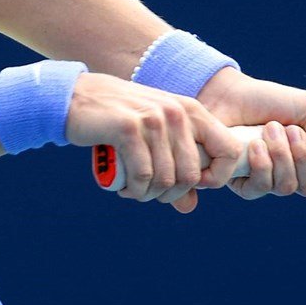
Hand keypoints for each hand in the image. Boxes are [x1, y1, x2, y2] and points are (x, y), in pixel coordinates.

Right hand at [65, 72, 245, 213]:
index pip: (230, 150)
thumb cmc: (118, 122)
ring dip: (147, 194)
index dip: (216, 177)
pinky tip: (124, 187)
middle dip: (170, 194)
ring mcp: (154, 119)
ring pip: (166, 179)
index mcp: (191, 111)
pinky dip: (134, 189)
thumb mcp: (153, 138)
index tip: (190, 185)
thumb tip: (190, 207)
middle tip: (149, 192)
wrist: (75, 98)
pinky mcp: (129, 128)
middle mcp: (177, 112)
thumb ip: (174, 169)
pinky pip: (143, 175)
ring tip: (134, 190)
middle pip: (192, 175)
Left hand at [195, 68, 305, 199]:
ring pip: (287, 187)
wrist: (229, 96)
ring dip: (280, 154)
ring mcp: (271, 181)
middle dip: (302, 157)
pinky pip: (261, 188)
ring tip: (269, 129)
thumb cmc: (267, 101)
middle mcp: (295, 173)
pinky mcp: (245, 184)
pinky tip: (253, 145)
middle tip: (289, 131)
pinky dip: (261, 164)